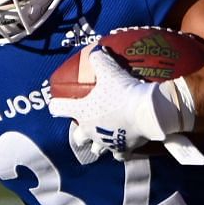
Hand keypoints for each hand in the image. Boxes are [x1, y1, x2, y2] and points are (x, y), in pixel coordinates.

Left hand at [48, 45, 203, 165]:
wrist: (147, 112)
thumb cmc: (124, 91)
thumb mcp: (109, 69)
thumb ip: (99, 59)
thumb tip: (95, 49)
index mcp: (82, 112)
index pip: (58, 108)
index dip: (57, 104)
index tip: (57, 104)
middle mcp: (90, 131)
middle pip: (78, 137)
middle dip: (80, 134)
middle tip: (85, 126)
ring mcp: (106, 142)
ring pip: (97, 149)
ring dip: (98, 144)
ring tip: (105, 137)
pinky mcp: (122, 150)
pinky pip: (118, 155)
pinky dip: (119, 150)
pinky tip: (123, 145)